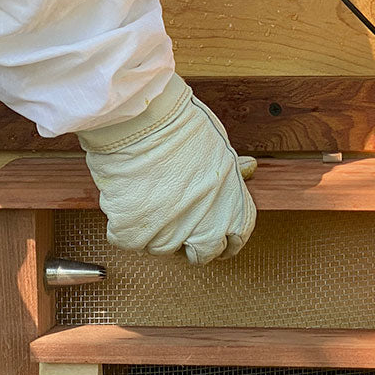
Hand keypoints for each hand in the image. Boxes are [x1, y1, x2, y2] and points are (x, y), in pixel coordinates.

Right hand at [77, 75, 256, 264]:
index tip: (214, 235)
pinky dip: (124, 225)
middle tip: (178, 221)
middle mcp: (205, 228)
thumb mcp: (219, 146)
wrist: (142, 120)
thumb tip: (250, 169)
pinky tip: (127, 199)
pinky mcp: (133, 233)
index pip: (236, 240)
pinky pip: (127, 239)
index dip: (224, 238)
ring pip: (162, 247)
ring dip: (156, 230)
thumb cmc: (182, 125)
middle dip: (192, 243)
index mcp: (232, 208)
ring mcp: (168, 234)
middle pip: (202, 254)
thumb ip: (232, 170)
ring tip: (150, 197)